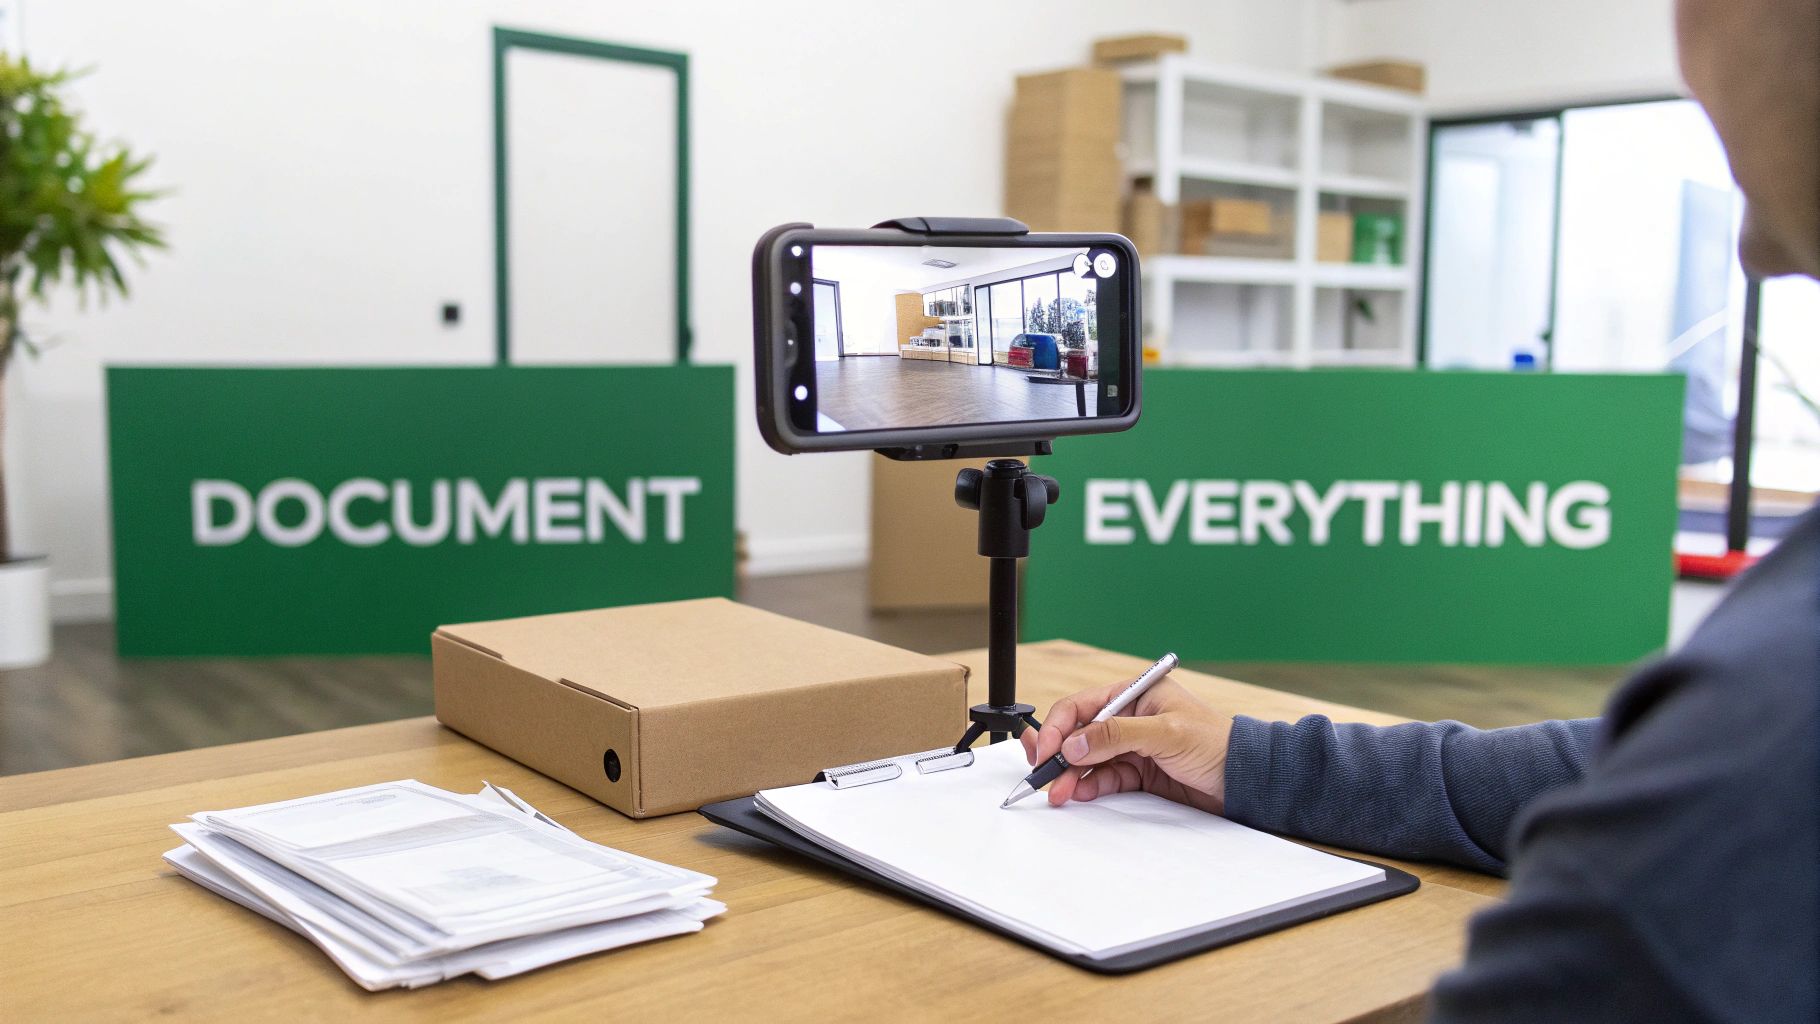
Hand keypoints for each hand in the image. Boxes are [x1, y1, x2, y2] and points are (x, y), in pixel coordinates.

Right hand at [1019, 675, 1231, 812]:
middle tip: (1044, 775)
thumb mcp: (1165, 733)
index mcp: (1134, 695)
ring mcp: (1132, 747)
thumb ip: (1116, 736)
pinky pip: (1105, 779)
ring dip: (1071, 776)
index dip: (1060, 728)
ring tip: (1060, 793)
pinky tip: (1081, 794)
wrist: (1246, 780)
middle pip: (1080, 735)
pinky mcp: (1139, 773)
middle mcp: (1130, 719)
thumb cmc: (1217, 744)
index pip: (1083, 706)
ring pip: (1089, 760)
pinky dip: (1090, 787)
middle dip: (1060, 755)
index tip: (1047, 750)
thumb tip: (1074, 743)